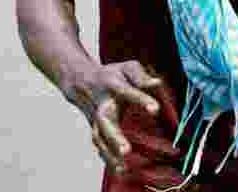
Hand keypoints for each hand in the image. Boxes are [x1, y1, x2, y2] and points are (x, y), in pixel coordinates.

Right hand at [66, 60, 162, 174]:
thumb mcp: (127, 68)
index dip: (140, 99)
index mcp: (112, 85)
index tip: (155, 109)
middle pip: (105, 121)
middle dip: (114, 137)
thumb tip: (157, 84)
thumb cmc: (112, 75)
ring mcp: (96, 118)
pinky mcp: (95, 129)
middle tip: (126, 150)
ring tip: (122, 168)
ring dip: (109, 153)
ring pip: (99, 137)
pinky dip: (107, 158)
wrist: (81, 81)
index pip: (127, 92)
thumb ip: (141, 76)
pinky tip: (118, 169)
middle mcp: (102, 104)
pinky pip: (99, 145)